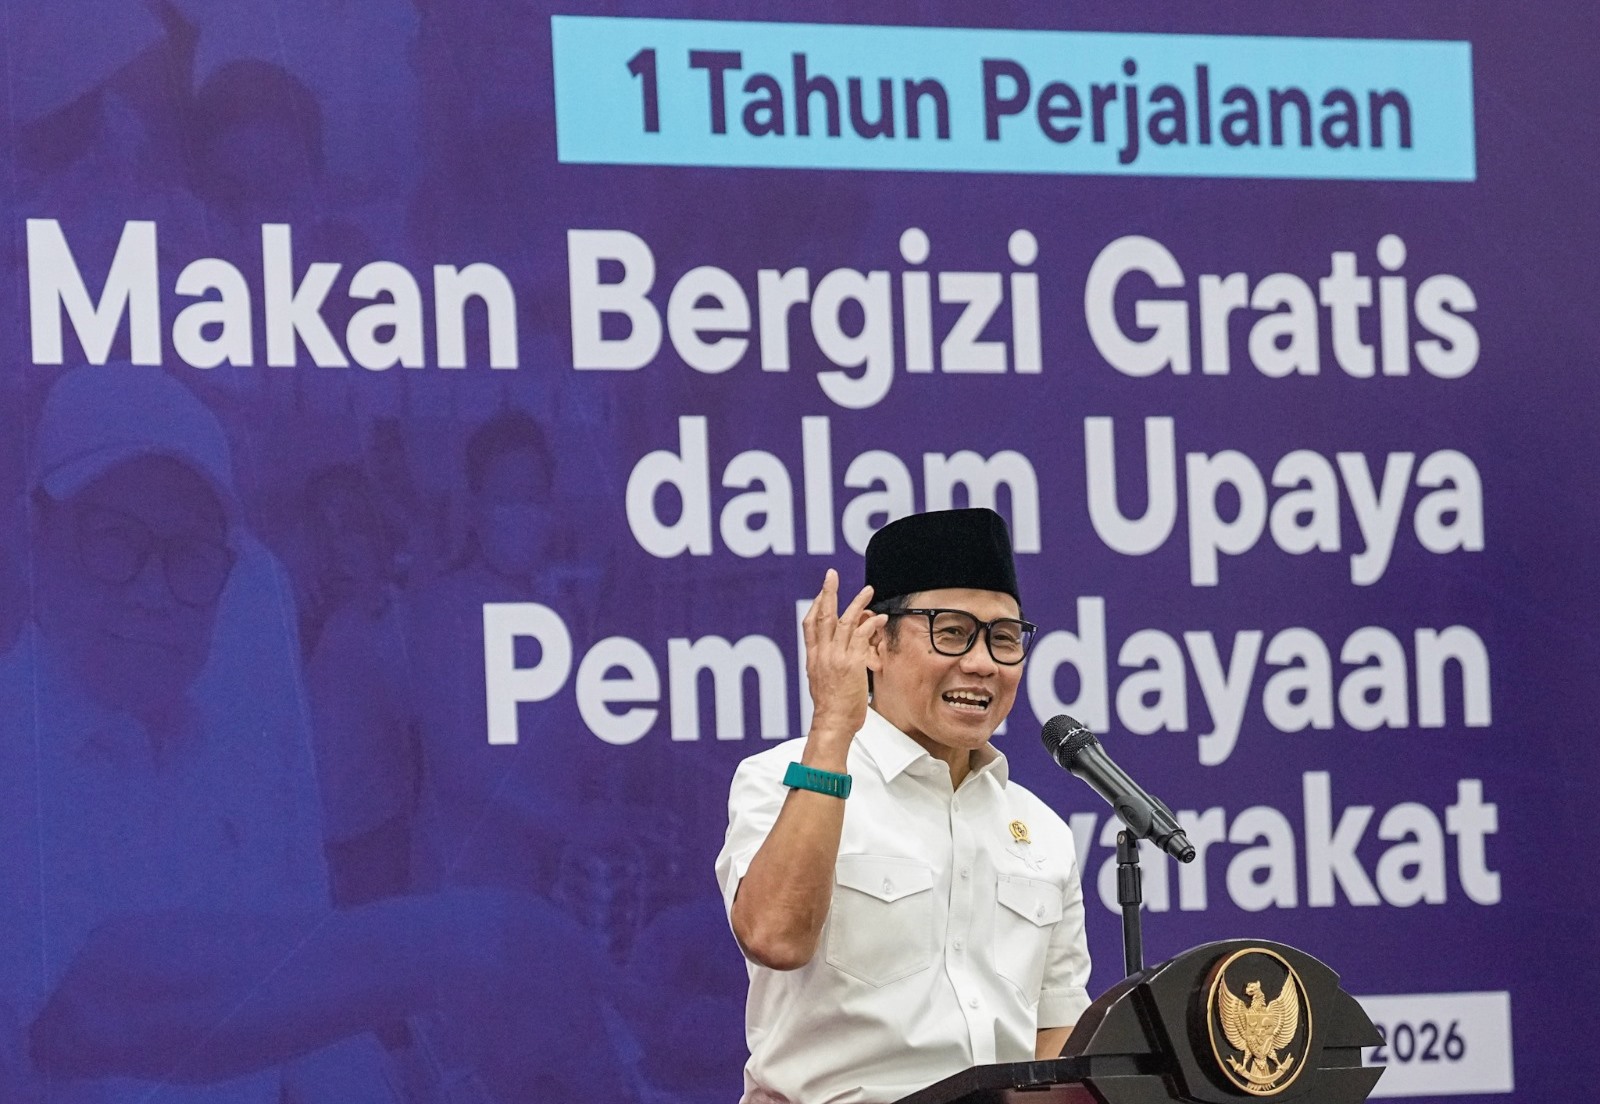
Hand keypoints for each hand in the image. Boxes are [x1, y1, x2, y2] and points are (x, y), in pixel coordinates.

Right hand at [801, 569, 885, 740]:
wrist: (832, 722)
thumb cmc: (830, 707)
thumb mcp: (821, 681)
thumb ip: (825, 664)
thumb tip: (831, 656)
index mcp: (813, 657)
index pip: (809, 624)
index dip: (815, 605)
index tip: (821, 592)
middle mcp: (822, 653)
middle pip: (823, 615)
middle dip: (827, 592)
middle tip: (831, 574)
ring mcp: (836, 657)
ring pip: (845, 621)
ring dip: (857, 603)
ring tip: (868, 590)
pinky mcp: (851, 663)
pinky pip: (861, 637)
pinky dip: (871, 624)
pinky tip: (879, 617)